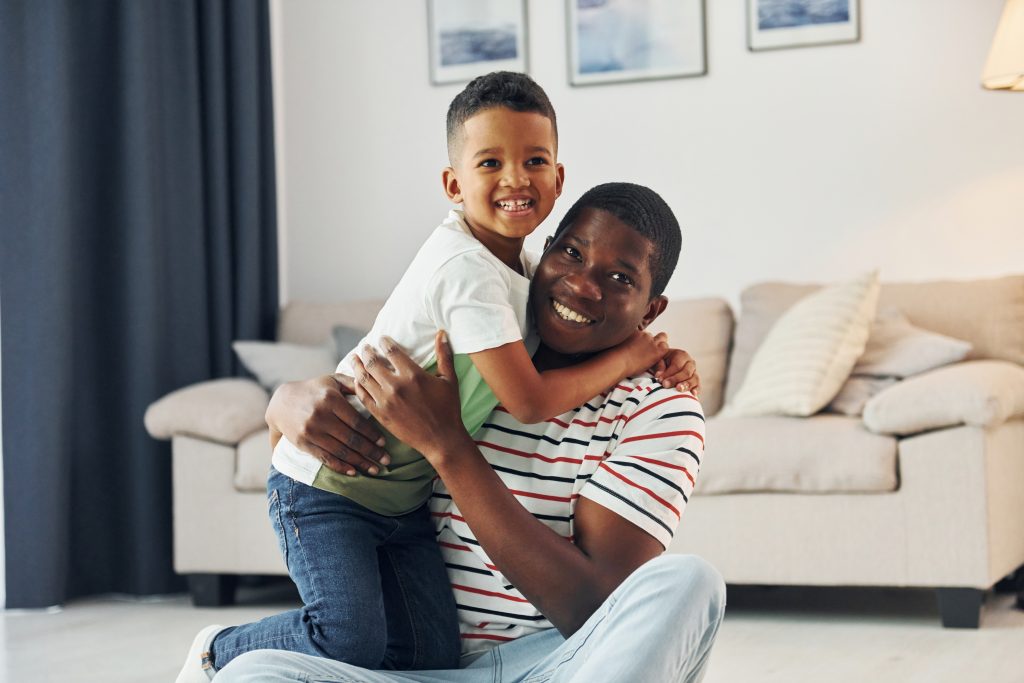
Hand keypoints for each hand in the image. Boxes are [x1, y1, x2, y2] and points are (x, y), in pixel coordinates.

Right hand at [265, 374, 388, 476]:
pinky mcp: (304, 444)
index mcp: (330, 399)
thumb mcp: (332, 380)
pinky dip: (340, 467)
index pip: (356, 421)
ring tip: (375, 469)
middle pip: (351, 439)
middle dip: (371, 451)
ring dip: (360, 462)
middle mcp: (320, 416)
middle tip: (386, 460)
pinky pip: (325, 458)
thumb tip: (374, 385)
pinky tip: (354, 472)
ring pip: (340, 451)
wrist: (281, 403)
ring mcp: (311, 432)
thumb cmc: (314, 390)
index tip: (384, 442)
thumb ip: (352, 383)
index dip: (372, 433)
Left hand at [351, 332, 469, 464]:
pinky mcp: (380, 415)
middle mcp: (396, 386)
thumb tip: (442, 333)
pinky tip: (357, 380)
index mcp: (413, 375)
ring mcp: (386, 401)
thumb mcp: (449, 380)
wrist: (441, 439)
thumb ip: (444, 355)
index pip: (391, 351)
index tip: (381, 339)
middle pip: (373, 362)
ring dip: (357, 366)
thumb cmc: (448, 409)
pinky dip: (357, 386)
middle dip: (366, 351)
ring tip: (354, 359)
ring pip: (364, 378)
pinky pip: (363, 396)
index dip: (384, 342)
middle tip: (364, 347)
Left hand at [616, 330, 668, 377]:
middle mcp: (653, 341)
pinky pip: (637, 331)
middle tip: (651, 343)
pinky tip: (627, 342)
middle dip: (658, 338)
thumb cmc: (631, 367)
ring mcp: (644, 335)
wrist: (618, 362)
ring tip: (634, 344)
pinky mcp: (635, 331)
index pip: (665, 344)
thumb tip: (653, 354)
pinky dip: (633, 335)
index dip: (661, 346)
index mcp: (658, 352)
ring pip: (648, 333)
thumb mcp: (648, 365)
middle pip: (662, 335)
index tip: (657, 348)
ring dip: (643, 337)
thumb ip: (653, 357)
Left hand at [652, 348, 701, 396]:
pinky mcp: (695, 382)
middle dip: (676, 379)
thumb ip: (658, 366)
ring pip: (694, 379)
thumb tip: (659, 375)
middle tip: (665, 385)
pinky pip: (698, 386)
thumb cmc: (659, 363)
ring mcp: (694, 372)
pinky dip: (696, 390)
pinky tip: (692, 394)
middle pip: (686, 372)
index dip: (668, 373)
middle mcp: (690, 363)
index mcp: (681, 355)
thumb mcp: (657, 360)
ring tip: (678, 389)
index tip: (659, 379)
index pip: (677, 365)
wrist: (664, 367)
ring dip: (686, 385)